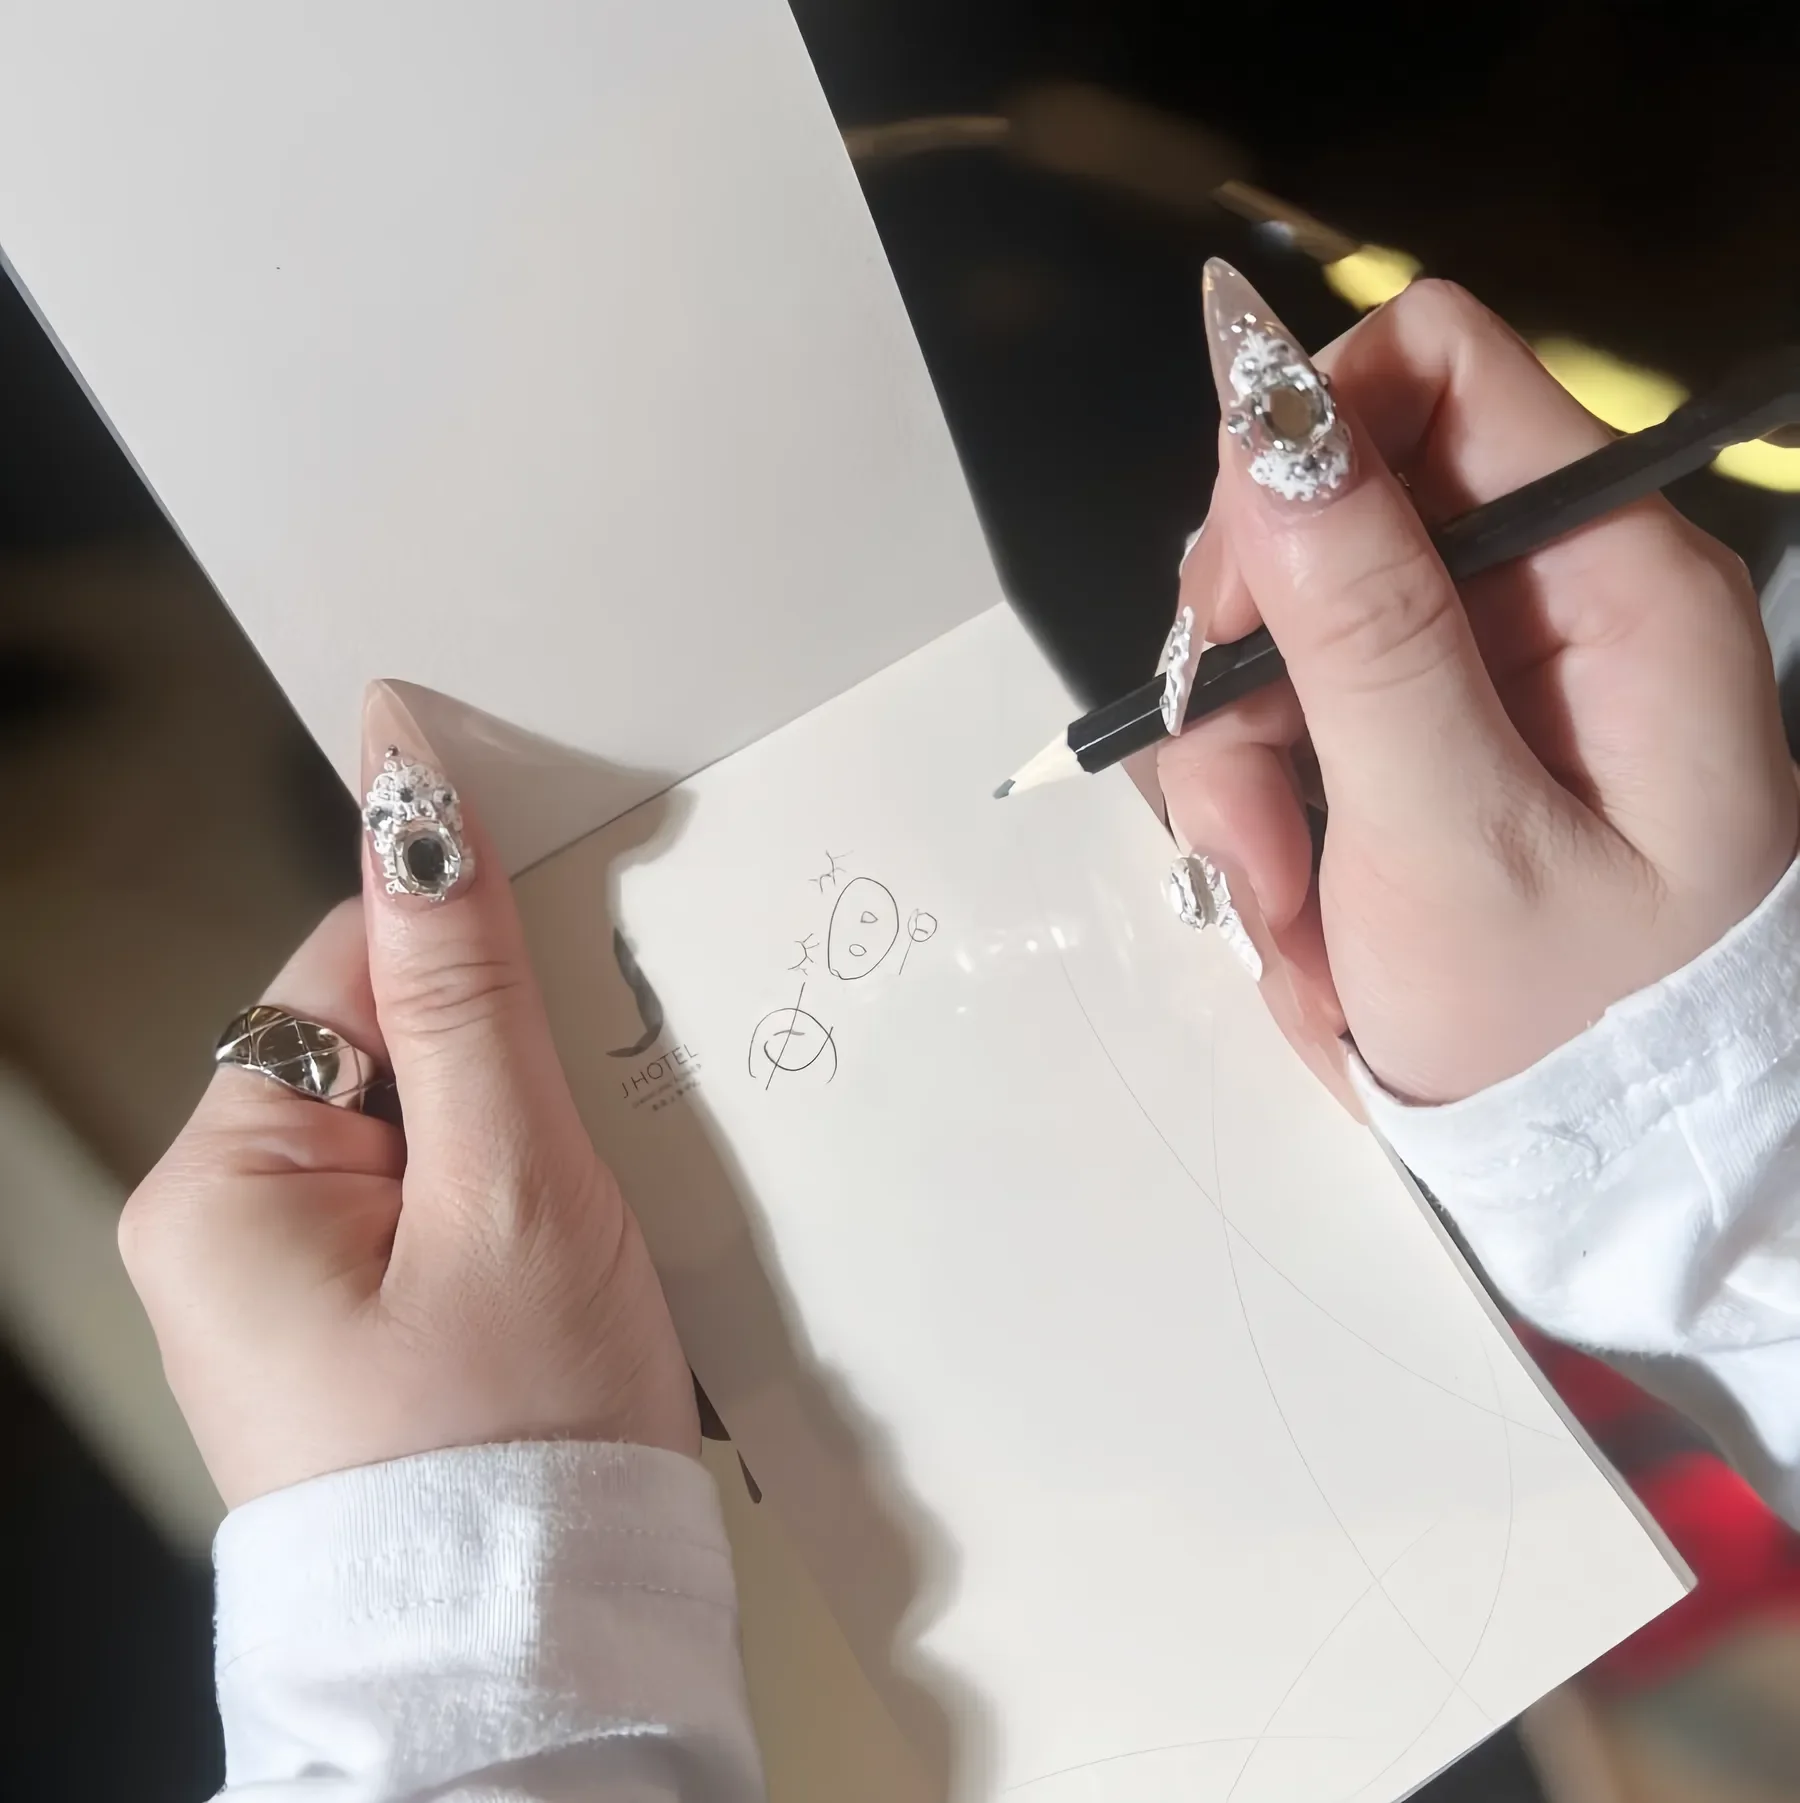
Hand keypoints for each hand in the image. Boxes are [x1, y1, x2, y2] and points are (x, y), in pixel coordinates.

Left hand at [121, 684, 696, 1508]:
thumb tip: (411, 801)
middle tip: (576, 1161)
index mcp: (220, 1182)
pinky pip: (424, 1202)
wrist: (538, 1657)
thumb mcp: (512, 1186)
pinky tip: (552, 1268)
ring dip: (510, 1142)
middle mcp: (221, 1227)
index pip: (343, 969)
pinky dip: (501, 1204)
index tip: (569, 979)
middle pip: (378, 1046)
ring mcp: (279, 1284)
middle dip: (497, 1070)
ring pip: (416, 1125)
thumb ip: (466, 988)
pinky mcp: (343, 1322)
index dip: (466, 955)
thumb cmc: (519, 1435)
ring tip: (568, 1237)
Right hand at [1160, 266, 1797, 1105]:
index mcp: (1608, 579)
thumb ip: (1361, 623)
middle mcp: (1551, 601)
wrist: (1600, 1181)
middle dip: (1249, 662)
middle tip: (1246, 812)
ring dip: (1244, 773)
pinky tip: (1305, 916)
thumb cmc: (1564, 1031)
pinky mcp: (1432, 747)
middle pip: (1329, 515)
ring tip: (1287, 911)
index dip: (1299, 449)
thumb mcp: (1450, 834)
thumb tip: (1270, 410)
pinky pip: (1296, 726)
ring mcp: (1486, 678)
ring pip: (1287, 637)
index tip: (1232, 608)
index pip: (1430, 369)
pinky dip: (1269, 818)